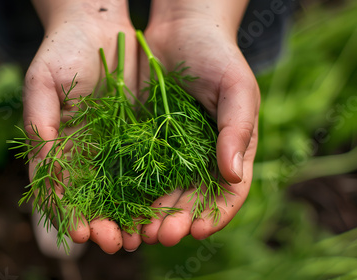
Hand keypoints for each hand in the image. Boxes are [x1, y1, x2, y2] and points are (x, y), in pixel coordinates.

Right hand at [24, 0, 138, 253]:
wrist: (97, 26)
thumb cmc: (62, 51)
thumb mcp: (44, 82)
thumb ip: (40, 121)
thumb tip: (42, 156)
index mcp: (58, 148)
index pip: (61, 190)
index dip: (70, 214)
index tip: (82, 232)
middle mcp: (86, 154)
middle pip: (94, 199)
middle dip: (105, 224)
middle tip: (117, 244)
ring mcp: (113, 146)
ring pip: (122, 190)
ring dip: (130, 216)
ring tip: (141, 237)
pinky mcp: (139, 136)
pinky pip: (146, 167)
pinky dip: (152, 190)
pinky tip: (162, 208)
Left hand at [139, 1, 259, 245]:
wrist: (181, 28)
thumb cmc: (217, 55)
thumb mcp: (236, 88)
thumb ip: (238, 129)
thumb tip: (234, 175)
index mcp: (231, 150)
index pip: (228, 193)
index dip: (215, 215)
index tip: (198, 230)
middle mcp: (202, 158)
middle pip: (192, 200)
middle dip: (178, 221)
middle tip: (160, 236)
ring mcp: (172, 152)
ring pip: (163, 193)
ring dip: (152, 216)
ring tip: (138, 232)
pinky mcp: (145, 142)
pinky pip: (138, 172)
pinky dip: (130, 192)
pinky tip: (118, 207)